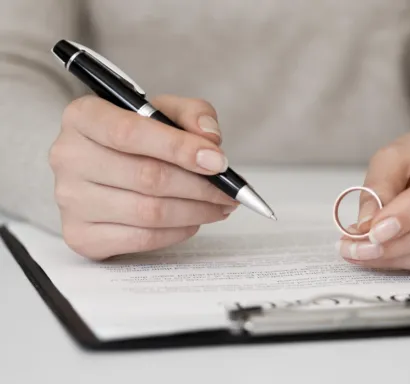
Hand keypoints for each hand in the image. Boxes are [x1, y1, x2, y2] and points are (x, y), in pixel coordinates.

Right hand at [49, 95, 237, 259]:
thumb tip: (210, 141)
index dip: (180, 149)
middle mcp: (68, 157)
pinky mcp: (80, 235)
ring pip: (149, 212)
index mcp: (83, 117)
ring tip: (219, 206)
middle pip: (148, 177)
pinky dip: (177, 232)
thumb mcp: (163, 111)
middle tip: (230, 192)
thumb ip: (192, 114)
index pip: (131, 133)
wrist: (102, 165)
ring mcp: (70, 200)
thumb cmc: (136, 137)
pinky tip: (192, 221)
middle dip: (201, 187)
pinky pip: (142, 239)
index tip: (219, 162)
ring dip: (196, 212)